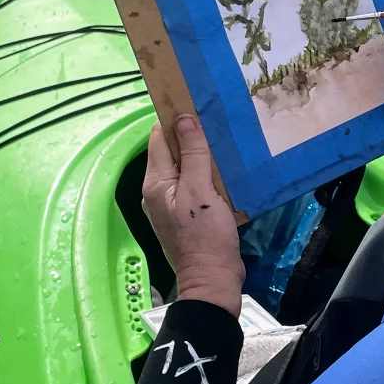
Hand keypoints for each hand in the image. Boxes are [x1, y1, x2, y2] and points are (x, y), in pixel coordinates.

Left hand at [141, 115, 242, 312]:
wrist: (213, 279)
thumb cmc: (205, 235)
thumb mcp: (201, 190)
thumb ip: (193, 153)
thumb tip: (183, 118)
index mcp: (155, 182)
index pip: (159, 138)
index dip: (175, 119)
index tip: (197, 103)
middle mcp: (158, 191)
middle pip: (173, 152)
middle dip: (192, 136)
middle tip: (218, 120)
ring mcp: (173, 204)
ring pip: (187, 169)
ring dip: (203, 156)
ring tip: (226, 140)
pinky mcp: (189, 215)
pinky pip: (196, 186)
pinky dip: (209, 175)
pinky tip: (228, 169)